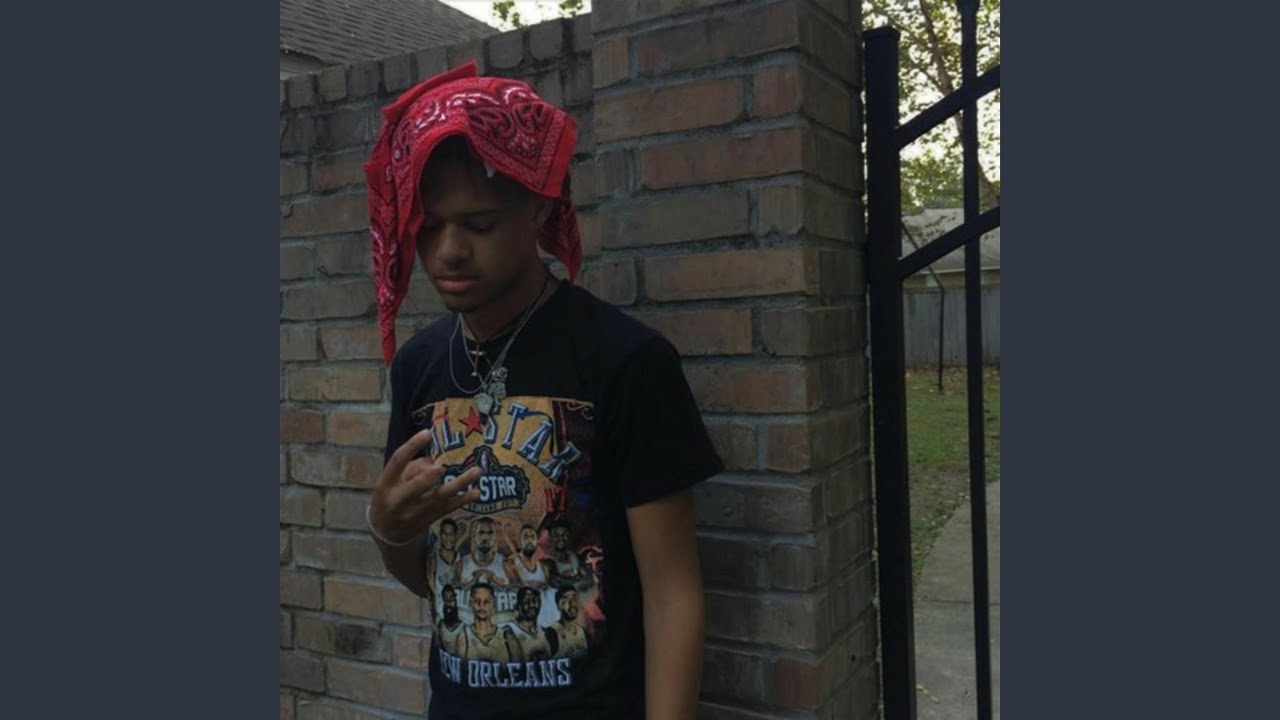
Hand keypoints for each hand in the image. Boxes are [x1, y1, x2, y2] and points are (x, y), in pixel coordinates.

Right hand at [369, 429, 481, 544]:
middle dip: (430, 477)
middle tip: (442, 467)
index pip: (398, 461)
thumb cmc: (389, 496)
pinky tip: (476, 492)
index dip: (412, 446)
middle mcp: (400, 499)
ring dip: (460, 484)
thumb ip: (410, 467)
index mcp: (387, 482)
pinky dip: (463, 499)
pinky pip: (448, 508)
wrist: (386, 531)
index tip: (427, 433)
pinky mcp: (429, 519)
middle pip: (418, 486)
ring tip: (476, 471)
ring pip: (440, 497)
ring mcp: (416, 512)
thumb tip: (433, 461)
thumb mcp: (391, 480)